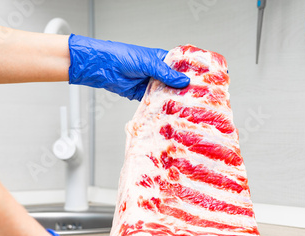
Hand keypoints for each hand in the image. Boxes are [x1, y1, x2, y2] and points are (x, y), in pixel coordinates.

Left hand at [68, 34, 189, 100]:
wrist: (103, 67)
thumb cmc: (123, 56)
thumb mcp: (149, 63)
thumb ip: (166, 74)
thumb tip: (183, 81)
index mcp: (161, 60)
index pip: (180, 67)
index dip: (190, 74)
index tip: (201, 81)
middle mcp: (158, 73)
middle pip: (175, 83)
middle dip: (183, 90)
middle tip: (196, 97)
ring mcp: (150, 84)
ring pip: (165, 94)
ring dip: (172, 99)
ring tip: (185, 106)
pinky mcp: (143, 95)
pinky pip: (154, 102)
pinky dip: (159, 106)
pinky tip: (168, 110)